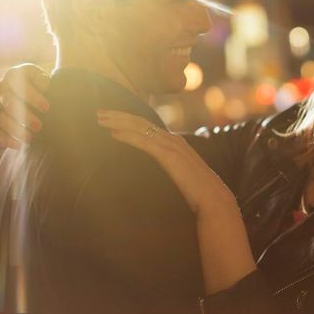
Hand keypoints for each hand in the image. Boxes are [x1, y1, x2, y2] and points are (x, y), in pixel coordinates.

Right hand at [0, 64, 49, 147]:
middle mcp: (0, 87)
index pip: (19, 84)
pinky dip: (4, 136)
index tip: (46, 108)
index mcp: (13, 74)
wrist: (37, 91)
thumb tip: (44, 86)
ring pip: (0, 117)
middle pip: (8, 102)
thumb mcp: (45, 79)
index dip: (32, 96)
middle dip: (24, 116)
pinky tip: (16, 144)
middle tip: (39, 127)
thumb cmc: (43, 84)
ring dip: (14, 129)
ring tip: (30, 138)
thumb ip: (43, 80)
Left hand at [96, 110, 235, 214]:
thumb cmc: (199, 193)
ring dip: (119, 121)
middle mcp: (174, 140)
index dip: (128, 120)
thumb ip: (171, 170)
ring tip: (100, 118)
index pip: (148, 126)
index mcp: (177, 143)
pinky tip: (113, 134)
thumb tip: (160, 174)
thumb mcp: (182, 176)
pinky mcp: (168, 156)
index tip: (111, 118)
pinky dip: (128, 136)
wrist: (214, 201)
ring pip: (141, 127)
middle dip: (119, 115)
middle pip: (142, 121)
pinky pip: (144, 141)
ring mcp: (172, 146)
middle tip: (99, 112)